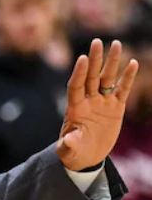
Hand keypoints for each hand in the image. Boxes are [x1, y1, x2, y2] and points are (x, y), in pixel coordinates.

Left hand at [57, 39, 137, 170]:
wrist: (86, 157)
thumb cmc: (73, 153)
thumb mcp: (68, 151)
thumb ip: (67, 145)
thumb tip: (67, 141)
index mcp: (74, 108)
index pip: (76, 86)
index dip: (79, 73)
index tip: (82, 58)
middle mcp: (88, 101)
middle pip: (91, 76)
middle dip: (94, 60)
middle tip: (96, 41)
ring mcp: (102, 102)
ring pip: (107, 78)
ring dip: (111, 62)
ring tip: (116, 43)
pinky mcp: (115, 107)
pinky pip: (122, 89)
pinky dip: (127, 78)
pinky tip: (132, 63)